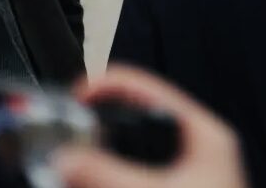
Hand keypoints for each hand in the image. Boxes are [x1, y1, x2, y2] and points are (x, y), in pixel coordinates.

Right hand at [54, 65, 248, 187]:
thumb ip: (109, 176)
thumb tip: (67, 160)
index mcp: (202, 134)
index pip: (148, 89)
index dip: (107, 87)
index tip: (72, 99)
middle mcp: (193, 149)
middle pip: (133, 122)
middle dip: (94, 132)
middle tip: (62, 140)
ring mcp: (182, 175)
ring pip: (127, 155)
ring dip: (96, 163)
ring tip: (67, 168)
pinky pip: (128, 179)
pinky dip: (105, 182)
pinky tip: (85, 183)